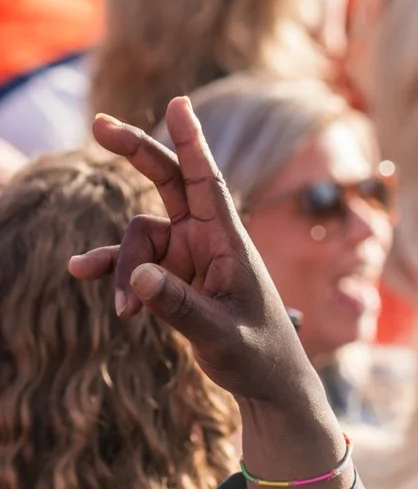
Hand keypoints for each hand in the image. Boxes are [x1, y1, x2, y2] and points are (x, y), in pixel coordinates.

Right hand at [67, 97, 323, 424]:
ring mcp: (186, 255)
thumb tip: (135, 277)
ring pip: (138, 240)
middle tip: (99, 125)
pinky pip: (131, 263)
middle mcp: (207, 239)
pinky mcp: (170, 276)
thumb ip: (178, 307)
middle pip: (167, 181)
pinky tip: (80, 271)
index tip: (180, 104)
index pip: (208, 182)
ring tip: (123, 314)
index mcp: (229, 242)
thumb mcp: (218, 335)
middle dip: (136, 152)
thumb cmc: (257, 357)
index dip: (192, 142)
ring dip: (122, 270)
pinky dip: (112, 271)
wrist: (266, 385)